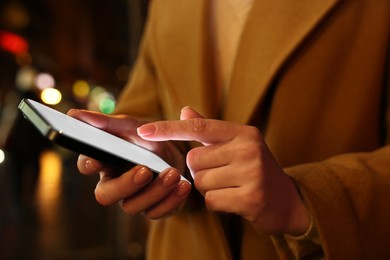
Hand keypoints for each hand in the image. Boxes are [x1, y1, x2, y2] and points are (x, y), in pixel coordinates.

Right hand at [67, 109, 190, 218]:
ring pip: (133, 207)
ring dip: (155, 190)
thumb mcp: (131, 125)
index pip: (87, 165)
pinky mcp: (154, 208)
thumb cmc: (149, 137)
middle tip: (145, 170)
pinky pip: (157, 213)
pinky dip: (172, 200)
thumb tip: (72, 114)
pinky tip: (184, 185)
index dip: (89, 164)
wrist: (179, 150)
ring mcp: (134, 199)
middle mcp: (115, 184)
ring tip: (174, 173)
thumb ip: (106, 122)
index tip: (96, 161)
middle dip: (126, 184)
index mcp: (106, 161)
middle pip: (106, 195)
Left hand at [137, 107, 308, 234]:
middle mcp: (248, 148)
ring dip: (210, 189)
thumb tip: (184, 109)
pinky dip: (218, 204)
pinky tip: (236, 200)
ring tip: (232, 187)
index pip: (198, 126)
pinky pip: (211, 201)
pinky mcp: (251, 197)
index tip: (143, 130)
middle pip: (194, 161)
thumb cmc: (256, 169)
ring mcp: (252, 172)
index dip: (168, 128)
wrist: (289, 200)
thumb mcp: (237, 145)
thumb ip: (210, 130)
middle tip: (224, 174)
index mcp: (243, 132)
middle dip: (201, 172)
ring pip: (200, 182)